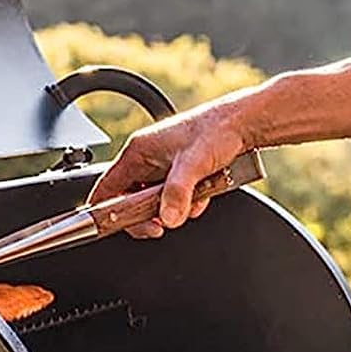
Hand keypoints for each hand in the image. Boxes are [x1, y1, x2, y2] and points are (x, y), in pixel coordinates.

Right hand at [86, 88, 260, 236]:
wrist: (243, 124)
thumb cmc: (216, 131)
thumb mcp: (193, 164)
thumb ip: (178, 193)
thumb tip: (168, 217)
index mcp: (138, 151)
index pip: (107, 189)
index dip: (109, 212)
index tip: (124, 226)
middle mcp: (146, 158)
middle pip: (131, 199)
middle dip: (146, 216)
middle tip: (161, 225)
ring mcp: (163, 166)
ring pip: (155, 200)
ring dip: (171, 209)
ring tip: (188, 205)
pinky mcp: (180, 172)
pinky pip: (175, 197)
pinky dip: (187, 203)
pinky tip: (201, 198)